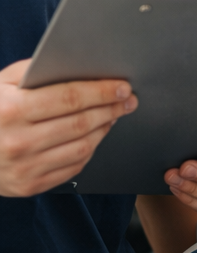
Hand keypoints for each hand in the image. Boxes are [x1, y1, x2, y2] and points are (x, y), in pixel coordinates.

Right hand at [0, 59, 137, 196]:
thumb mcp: (2, 83)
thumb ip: (37, 72)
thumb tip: (82, 66)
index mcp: (10, 111)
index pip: (70, 98)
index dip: (102, 92)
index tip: (123, 86)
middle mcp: (17, 142)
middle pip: (81, 123)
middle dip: (112, 109)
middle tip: (128, 99)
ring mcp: (23, 168)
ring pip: (82, 147)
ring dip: (105, 129)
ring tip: (114, 115)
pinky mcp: (29, 186)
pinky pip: (73, 167)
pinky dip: (90, 150)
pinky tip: (95, 135)